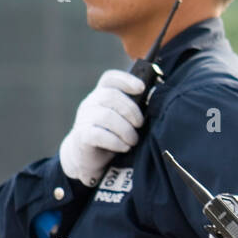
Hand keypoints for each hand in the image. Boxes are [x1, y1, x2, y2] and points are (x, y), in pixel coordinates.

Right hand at [58, 69, 145, 186]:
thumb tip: (155, 102)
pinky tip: (124, 147)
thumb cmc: (112, 136)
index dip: (126, 80)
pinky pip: (99, 134)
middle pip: (111, 96)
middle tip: (140, 124)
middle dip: (131, 110)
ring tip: (133, 140)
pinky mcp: (82, 136)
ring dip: (126, 129)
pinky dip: (116, 141)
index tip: (141, 88)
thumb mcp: (122, 119)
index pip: (110, 78)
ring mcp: (84, 119)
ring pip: (106, 116)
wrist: (89, 159)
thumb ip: (133, 109)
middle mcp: (90, 103)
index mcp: (101, 95)